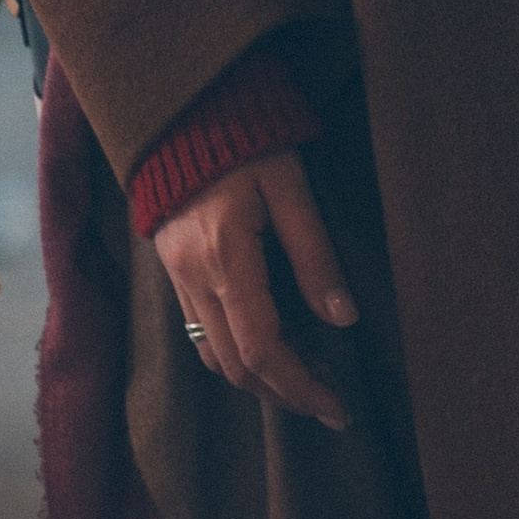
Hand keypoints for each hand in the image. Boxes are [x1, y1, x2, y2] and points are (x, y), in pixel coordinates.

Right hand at [153, 147, 356, 426]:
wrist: (183, 110)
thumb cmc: (247, 139)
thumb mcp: (291, 186)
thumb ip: (314, 253)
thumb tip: (344, 319)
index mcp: (226, 257)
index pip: (262, 350)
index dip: (301, 386)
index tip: (338, 408)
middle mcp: (195, 278)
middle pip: (237, 367)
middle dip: (285, 394)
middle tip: (330, 404)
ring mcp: (179, 277)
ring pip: (215, 357)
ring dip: (259, 381)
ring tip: (306, 382)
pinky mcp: (174, 271)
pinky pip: (201, 334)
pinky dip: (235, 355)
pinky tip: (267, 350)